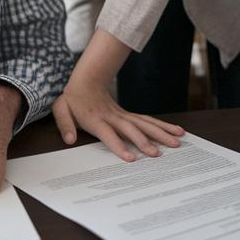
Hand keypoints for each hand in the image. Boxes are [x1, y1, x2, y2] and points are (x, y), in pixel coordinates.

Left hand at [52, 75, 184, 161]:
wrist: (86, 81)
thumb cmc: (73, 99)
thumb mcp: (61, 109)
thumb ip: (65, 124)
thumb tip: (68, 140)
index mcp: (96, 119)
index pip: (108, 134)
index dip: (118, 146)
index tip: (130, 158)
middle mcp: (113, 117)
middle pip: (131, 130)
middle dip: (144, 142)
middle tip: (157, 154)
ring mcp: (124, 115)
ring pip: (144, 124)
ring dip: (161, 133)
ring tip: (176, 143)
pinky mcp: (130, 115)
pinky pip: (148, 120)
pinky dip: (163, 126)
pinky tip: (178, 131)